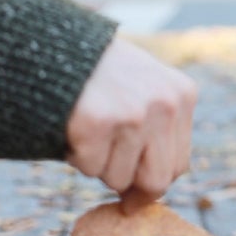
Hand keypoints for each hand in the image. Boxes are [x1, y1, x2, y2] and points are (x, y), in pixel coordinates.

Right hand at [64, 35, 196, 198]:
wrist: (54, 40)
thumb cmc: (98, 69)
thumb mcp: (142, 86)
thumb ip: (156, 130)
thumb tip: (146, 195)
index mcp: (182, 95)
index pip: (178, 165)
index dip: (151, 181)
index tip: (134, 191)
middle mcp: (165, 105)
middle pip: (155, 181)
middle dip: (128, 184)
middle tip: (106, 167)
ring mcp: (133, 114)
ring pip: (119, 179)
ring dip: (97, 163)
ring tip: (88, 126)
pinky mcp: (98, 123)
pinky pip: (89, 168)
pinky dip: (75, 155)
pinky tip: (74, 124)